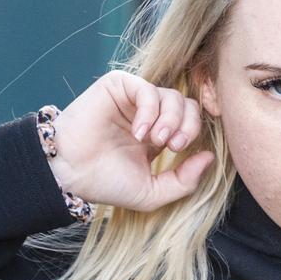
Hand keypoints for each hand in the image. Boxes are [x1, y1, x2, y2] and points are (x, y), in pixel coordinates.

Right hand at [46, 70, 214, 211]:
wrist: (70, 174)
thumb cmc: (107, 184)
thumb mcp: (154, 192)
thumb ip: (185, 181)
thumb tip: (210, 158)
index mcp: (159, 135)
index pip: (191, 120)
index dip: (195, 132)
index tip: (181, 151)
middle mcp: (148, 114)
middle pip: (187, 104)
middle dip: (187, 125)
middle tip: (172, 146)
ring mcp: (133, 99)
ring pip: (171, 96)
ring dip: (169, 120)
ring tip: (153, 141)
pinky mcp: (118, 87)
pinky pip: (147, 89)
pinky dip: (149, 111)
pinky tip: (139, 133)